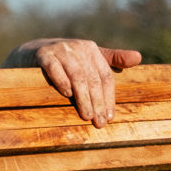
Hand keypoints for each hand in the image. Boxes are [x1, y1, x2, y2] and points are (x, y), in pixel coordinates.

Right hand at [6, 38, 142, 125]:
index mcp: (92, 50)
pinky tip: (66, 94)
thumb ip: (112, 59)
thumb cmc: (65, 60)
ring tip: (86, 115)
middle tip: (99, 122)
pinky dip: (62, 82)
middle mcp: (78, 48)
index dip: (109, 98)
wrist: (32, 54)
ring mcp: (60, 50)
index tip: (110, 117)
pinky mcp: (44, 55)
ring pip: (77, 76)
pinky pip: (55, 69)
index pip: (105, 77)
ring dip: (82, 97)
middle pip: (92, 79)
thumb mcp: (89, 58)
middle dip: (97, 102)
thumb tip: (138, 58)